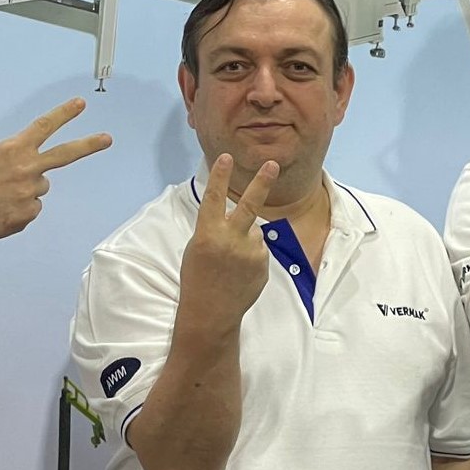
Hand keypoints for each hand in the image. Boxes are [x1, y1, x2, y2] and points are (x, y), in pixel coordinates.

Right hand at [0, 97, 112, 240]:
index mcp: (14, 149)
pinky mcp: (27, 214)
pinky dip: (20, 210)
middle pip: (64, 154)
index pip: (43, 126)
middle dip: (88, 145)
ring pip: (40, 188)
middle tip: (107, 139)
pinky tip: (1, 209)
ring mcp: (29, 192)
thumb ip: (16, 156)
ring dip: (26, 191)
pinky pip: (32, 209)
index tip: (80, 104)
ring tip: (1, 195)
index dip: (64, 114)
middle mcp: (26, 168)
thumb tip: (35, 166)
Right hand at [176, 154, 280, 333]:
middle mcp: (230, 240)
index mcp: (207, 234)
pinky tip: (240, 272)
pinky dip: (251, 256)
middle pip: (249, 205)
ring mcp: (249, 252)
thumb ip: (217, 230)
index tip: (225, 157)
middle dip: (261, 182)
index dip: (219, 176)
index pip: (213, 198)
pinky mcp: (262, 264)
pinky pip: (259, 250)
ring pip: (253, 232)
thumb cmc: (198, 278)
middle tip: (272, 164)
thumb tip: (242, 219)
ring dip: (245, 241)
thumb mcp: (197, 248)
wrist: (211, 312)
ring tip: (231, 263)